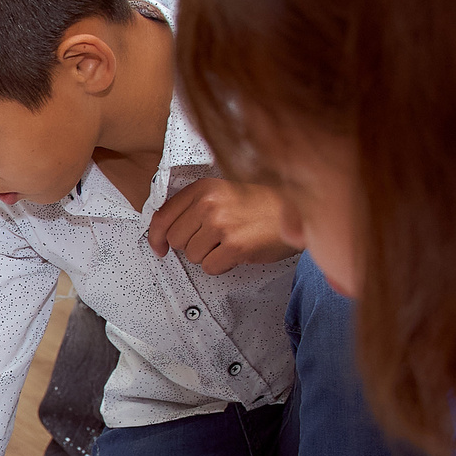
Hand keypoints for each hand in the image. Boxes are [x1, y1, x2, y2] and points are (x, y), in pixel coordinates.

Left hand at [146, 178, 299, 273]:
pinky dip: (222, 265)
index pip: (162, 216)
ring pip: (192, 255)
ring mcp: (221, 225)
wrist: (300, 212)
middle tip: (214, 239)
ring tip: (231, 241)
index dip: (156, 237)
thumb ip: (198, 204)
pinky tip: (237, 252)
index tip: (159, 247)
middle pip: (176, 239)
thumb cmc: (266, 203)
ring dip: (209, 255)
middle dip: (191, 245)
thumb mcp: (227, 191)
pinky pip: (210, 267)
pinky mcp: (235, 246)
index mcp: (204, 188)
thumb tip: (168, 228)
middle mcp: (209, 204)